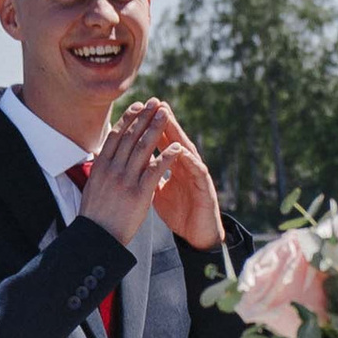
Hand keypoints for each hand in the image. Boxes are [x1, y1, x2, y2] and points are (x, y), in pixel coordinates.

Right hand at [77, 99, 171, 244]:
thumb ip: (101, 169)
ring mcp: (126, 180)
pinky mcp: (139, 194)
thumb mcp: (92, 186)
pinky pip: (155, 171)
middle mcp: (113, 169)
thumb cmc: (95, 215)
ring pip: (143, 148)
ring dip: (156, 129)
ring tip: (166, 114)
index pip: (116, 136)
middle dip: (145, 117)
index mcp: (102, 166)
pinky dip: (167, 157)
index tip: (139, 106)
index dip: (129, 118)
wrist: (97, 237)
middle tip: (156, 102)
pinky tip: (177, 147)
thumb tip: (103, 155)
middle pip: (131, 136)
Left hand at [144, 98, 226, 249]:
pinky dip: (190, 159)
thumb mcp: (158, 192)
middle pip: (174, 139)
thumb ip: (149, 176)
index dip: (151, 126)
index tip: (139, 110)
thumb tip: (132, 165)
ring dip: (178, 133)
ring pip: (187, 149)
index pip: (162, 142)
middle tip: (156, 102)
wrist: (197, 235)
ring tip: (168, 118)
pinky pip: (197, 170)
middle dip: (164, 121)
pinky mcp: (205, 187)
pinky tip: (182, 150)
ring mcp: (196, 175)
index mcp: (174, 166)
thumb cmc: (180, 213)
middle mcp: (186, 166)